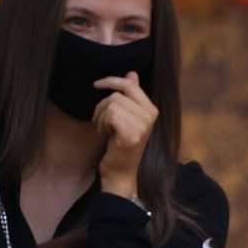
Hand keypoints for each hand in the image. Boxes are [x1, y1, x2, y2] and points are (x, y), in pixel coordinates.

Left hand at [93, 71, 157, 198]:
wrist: (121, 173)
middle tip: (102, 123)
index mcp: (151, 109)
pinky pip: (110, 115)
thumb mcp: (126, 117)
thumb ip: (131, 95)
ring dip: (101, 117)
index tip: (97, 85)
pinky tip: (106, 135)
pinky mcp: (132, 134)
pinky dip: (102, 124)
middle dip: (102, 107)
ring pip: (111, 105)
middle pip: (117, 95)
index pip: (130, 85)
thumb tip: (132, 73)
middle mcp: (150, 116)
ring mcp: (143, 125)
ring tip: (105, 130)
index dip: (111, 81)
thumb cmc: (120, 145)